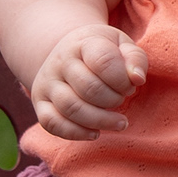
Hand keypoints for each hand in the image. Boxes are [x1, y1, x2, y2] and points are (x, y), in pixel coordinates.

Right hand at [31, 25, 147, 137]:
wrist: (68, 53)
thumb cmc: (103, 52)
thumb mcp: (122, 46)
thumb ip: (135, 59)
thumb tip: (137, 79)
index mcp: (83, 43)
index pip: (104, 61)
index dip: (123, 80)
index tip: (131, 85)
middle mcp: (60, 62)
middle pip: (89, 88)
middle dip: (114, 100)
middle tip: (122, 99)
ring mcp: (47, 83)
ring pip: (71, 108)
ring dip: (101, 120)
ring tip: (120, 122)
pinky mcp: (40, 102)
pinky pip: (51, 123)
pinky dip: (76, 133)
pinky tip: (95, 133)